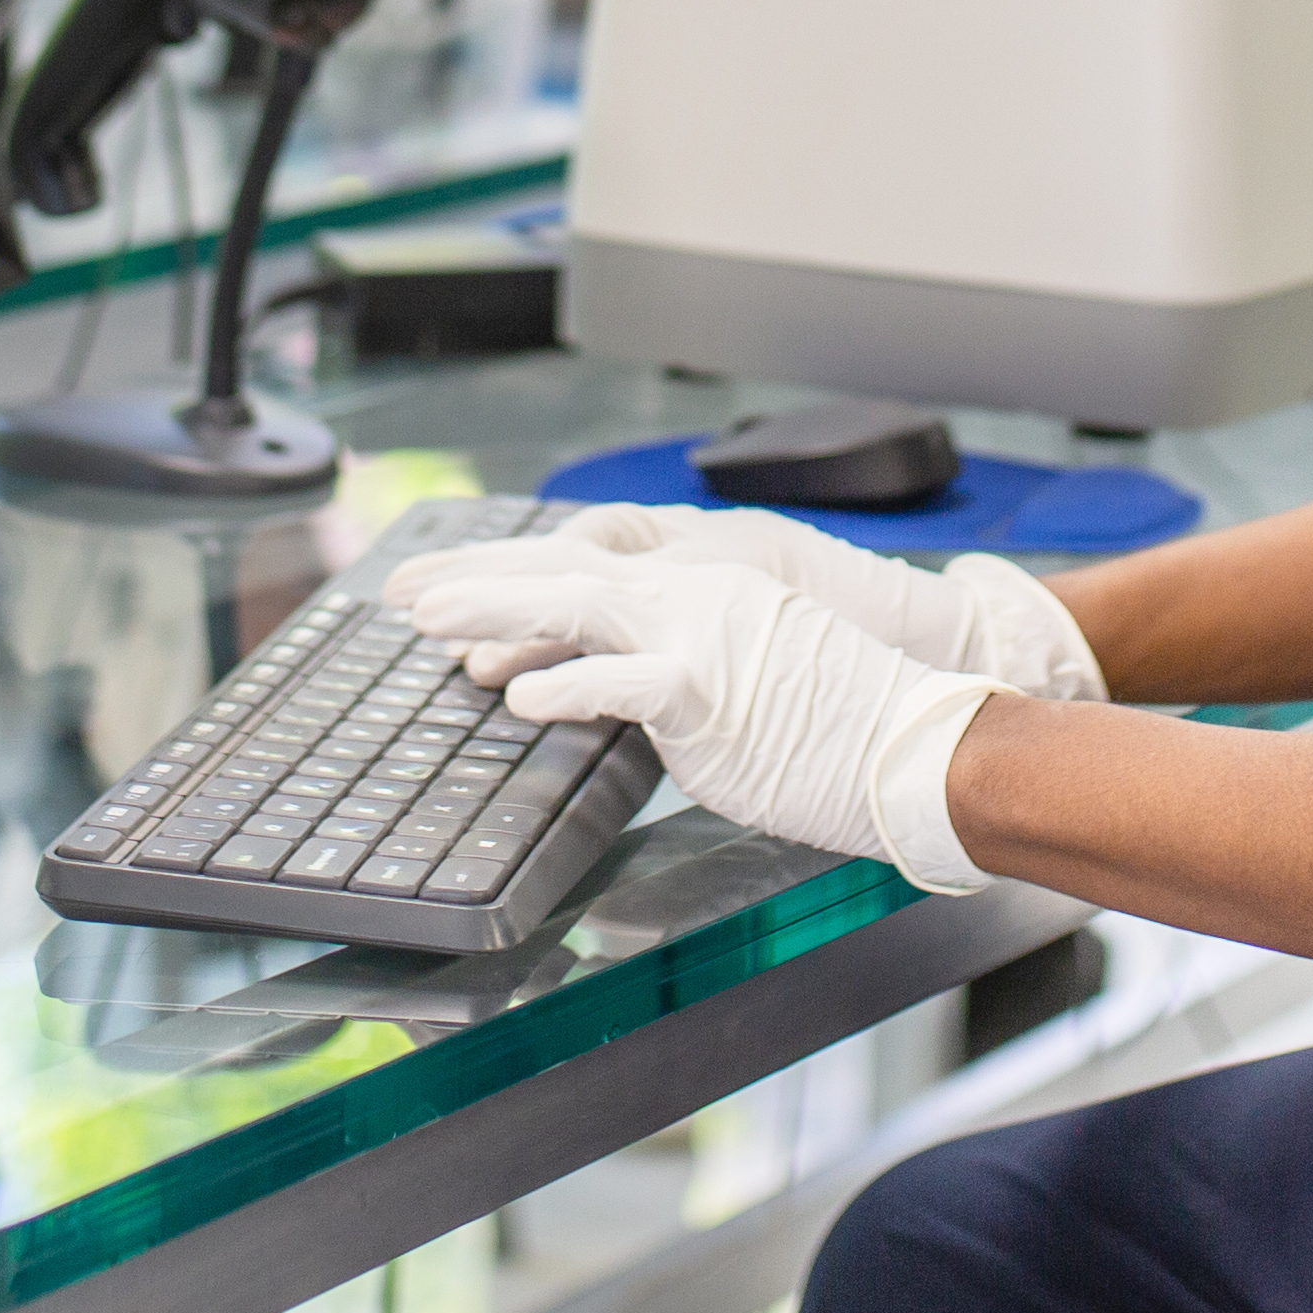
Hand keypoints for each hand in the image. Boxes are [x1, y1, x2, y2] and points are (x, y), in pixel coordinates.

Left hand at [389, 550, 1010, 892]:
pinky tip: (518, 695)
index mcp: (698, 586)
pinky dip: (567, 683)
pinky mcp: (707, 689)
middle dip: (473, 580)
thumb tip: (596, 690)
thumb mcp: (742, 675)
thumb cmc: (833, 727)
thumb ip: (668, 668)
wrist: (910, 745)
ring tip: (430, 626)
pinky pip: (621, 680)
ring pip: (575, 606)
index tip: (446, 586)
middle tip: (403, 592)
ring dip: (494, 614)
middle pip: (561, 572)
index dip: (506, 573)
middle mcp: (691, 594)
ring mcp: (698, 635)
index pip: (582, 567)